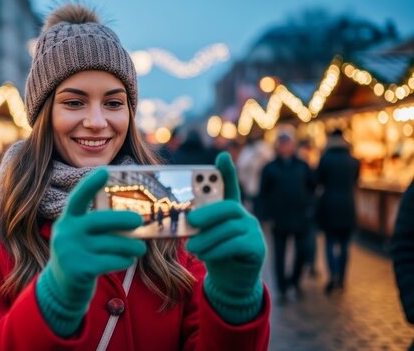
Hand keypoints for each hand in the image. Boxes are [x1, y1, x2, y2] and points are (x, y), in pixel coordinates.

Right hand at [37, 168, 145, 335]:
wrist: (60, 289)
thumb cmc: (79, 255)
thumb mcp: (79, 236)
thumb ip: (96, 226)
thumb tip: (133, 217)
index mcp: (67, 220)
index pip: (77, 198)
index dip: (90, 184)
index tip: (104, 171)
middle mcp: (66, 233)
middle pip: (100, 220)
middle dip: (122, 219)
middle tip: (139, 221)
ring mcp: (71, 252)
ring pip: (111, 244)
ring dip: (131, 246)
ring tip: (140, 248)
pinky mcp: (80, 270)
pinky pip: (111, 261)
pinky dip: (124, 260)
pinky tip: (128, 260)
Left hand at [186, 152, 265, 323]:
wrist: (230, 282)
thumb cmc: (213, 254)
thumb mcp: (202, 237)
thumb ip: (196, 226)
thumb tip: (181, 219)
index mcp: (229, 210)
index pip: (229, 187)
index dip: (226, 172)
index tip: (222, 156)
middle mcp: (244, 217)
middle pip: (228, 208)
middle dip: (208, 213)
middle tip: (191, 221)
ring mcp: (254, 231)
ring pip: (229, 229)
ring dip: (208, 238)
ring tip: (192, 247)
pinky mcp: (258, 248)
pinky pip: (237, 244)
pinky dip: (218, 250)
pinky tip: (204, 255)